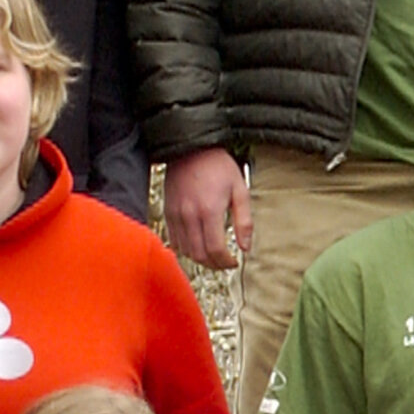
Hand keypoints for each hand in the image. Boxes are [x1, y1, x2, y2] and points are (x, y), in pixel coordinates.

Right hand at [163, 148, 252, 269]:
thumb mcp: (240, 189)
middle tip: (225, 263)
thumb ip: (244, 220)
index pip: (215, 250)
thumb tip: (246, 246)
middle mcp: (189, 215)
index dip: (226, 262)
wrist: (190, 148)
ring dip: (201, 259)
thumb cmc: (217, 166)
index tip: (234, 262)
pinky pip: (175, 241)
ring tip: (213, 256)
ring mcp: (176, 215)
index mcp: (209, 210)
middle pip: (199, 255)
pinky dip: (187, 249)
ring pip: (186, 251)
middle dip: (215, 265)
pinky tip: (198, 245)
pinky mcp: (167, 212)